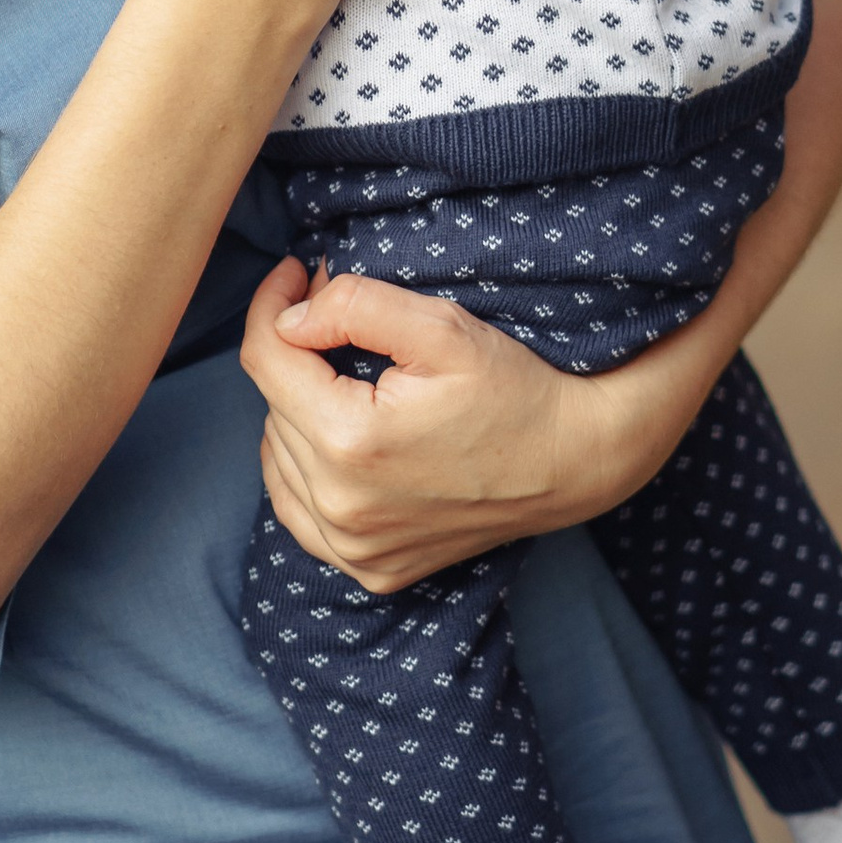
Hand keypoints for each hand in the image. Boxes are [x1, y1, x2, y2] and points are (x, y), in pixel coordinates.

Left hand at [240, 260, 746, 593]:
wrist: (575, 460)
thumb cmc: (514, 386)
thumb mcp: (442, 327)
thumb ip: (353, 306)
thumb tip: (288, 317)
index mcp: (350, 443)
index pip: (266, 358)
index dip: (273, 303)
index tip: (297, 273)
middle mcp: (341, 508)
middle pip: (272, 405)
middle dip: (296, 354)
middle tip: (340, 321)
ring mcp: (354, 549)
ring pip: (279, 457)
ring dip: (297, 412)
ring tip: (347, 383)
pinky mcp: (370, 569)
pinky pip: (300, 513)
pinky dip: (305, 473)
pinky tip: (340, 444)